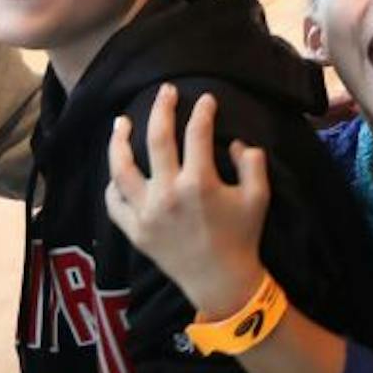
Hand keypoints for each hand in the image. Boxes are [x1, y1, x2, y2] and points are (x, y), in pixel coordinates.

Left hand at [106, 83, 271, 317]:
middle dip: (161, 108)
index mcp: (199, 183)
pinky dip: (113, 186)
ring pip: (121, 169)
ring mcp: (146, 214)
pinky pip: (114, 204)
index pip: (197, 133)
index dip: (203, 111)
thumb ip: (252, 163)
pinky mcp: (134, 231)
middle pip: (156, 139)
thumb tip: (236, 142)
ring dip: (119, 141)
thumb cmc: (242, 237)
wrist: (222, 282)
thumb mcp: (259, 197)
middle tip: (165, 90)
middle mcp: (168, 194)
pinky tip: (118, 173)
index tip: (206, 99)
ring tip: (121, 122)